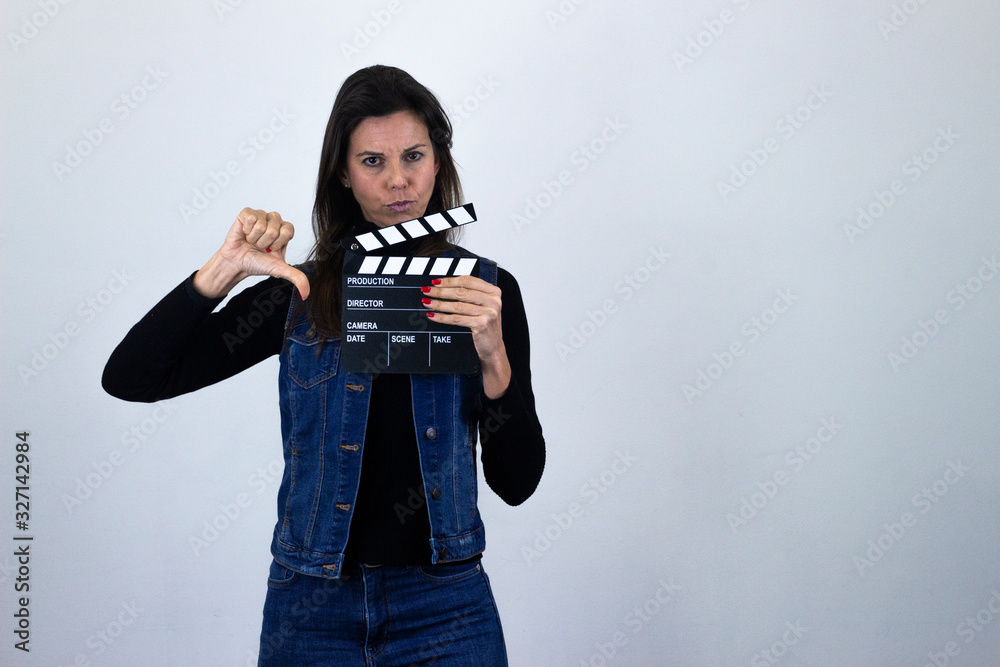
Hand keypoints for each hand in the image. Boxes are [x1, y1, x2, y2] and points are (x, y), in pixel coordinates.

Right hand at [194, 208, 310, 298]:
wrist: (237, 263)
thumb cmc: (258, 263)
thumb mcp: (279, 270)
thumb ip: (296, 278)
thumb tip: (306, 294)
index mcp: (285, 231)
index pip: (288, 230)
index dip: (278, 243)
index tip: (271, 250)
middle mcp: (274, 221)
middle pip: (274, 228)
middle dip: (264, 242)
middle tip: (259, 247)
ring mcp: (261, 215)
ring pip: (261, 224)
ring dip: (254, 238)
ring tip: (251, 241)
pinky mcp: (247, 213)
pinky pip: (250, 217)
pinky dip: (246, 230)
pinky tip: (244, 234)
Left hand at [421, 275, 510, 397]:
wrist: (493, 348)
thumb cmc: (485, 326)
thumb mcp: (482, 306)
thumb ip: (470, 295)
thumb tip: (443, 286)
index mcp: (493, 292)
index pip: (468, 281)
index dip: (450, 280)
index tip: (435, 282)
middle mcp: (493, 300)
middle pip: (461, 292)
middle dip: (441, 291)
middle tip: (427, 290)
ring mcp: (489, 313)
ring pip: (458, 305)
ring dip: (439, 303)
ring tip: (427, 302)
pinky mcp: (482, 325)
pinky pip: (457, 319)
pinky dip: (443, 317)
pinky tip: (433, 316)